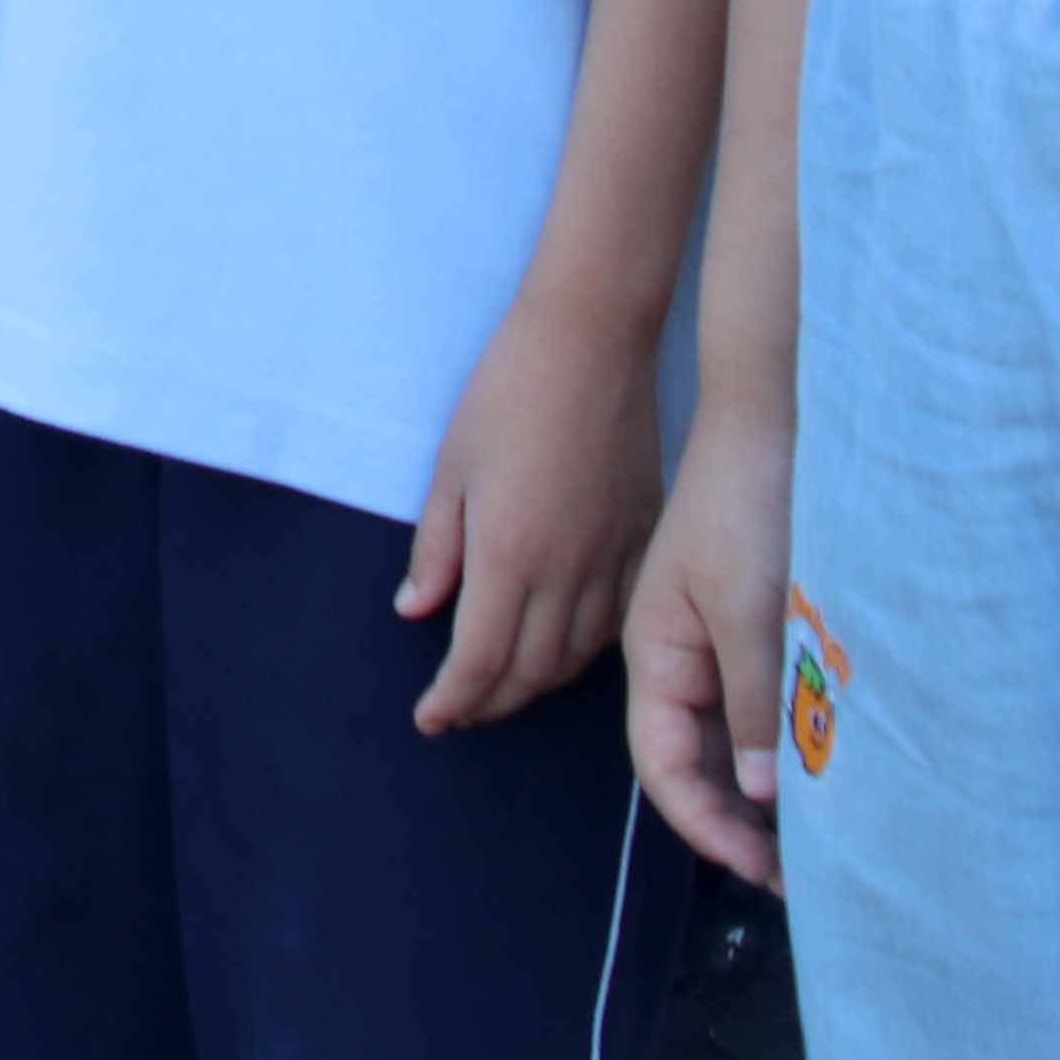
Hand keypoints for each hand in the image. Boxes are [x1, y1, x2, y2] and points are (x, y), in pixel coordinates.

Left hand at [402, 278, 660, 731]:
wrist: (591, 340)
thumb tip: (415, 611)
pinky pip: (617, 622)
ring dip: (537, 683)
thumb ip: (435, 548)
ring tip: (504, 686)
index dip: (452, 701)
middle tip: (459, 708)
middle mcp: (568, 570)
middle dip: (490, 702)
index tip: (429, 719)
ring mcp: (615, 557)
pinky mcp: (644, 539)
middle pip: (531, 671)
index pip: (480, 660)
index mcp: (509, 553)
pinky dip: (585, 651)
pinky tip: (563, 647)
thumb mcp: (450, 468)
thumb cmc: (506, 392)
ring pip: (579, 656)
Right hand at [629, 407, 790, 888]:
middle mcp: (680, 661)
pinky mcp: (758, 631)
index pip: (664, 766)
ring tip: (822, 845)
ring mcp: (719, 647)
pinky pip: (766, 710)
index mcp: (655, 656)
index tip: (758, 870)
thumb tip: (764, 795)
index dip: (705, 825)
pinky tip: (829, 776)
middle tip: (800, 879)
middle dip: (740, 826)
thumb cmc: (751, 506)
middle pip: (698, 765)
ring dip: (770, 795)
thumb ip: (757, 700)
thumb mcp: (754, 608)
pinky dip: (790, 749)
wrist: (777, 420)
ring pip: (737, 743)